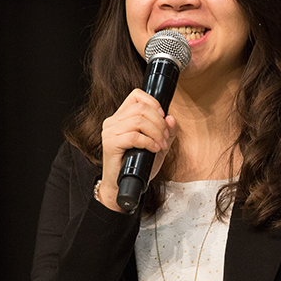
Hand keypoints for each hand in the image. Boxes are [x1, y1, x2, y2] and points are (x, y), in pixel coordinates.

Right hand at [98, 89, 176, 211]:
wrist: (121, 185)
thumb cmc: (137, 165)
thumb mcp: (157, 145)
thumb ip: (166, 132)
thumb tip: (171, 118)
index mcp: (121, 116)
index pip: (136, 95)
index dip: (153, 103)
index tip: (163, 117)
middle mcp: (113, 121)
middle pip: (141, 108)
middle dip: (159, 122)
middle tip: (164, 137)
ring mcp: (110, 132)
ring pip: (138, 121)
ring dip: (155, 132)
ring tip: (160, 145)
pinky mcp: (110, 144)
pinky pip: (134, 136)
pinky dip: (148, 142)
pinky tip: (153, 149)